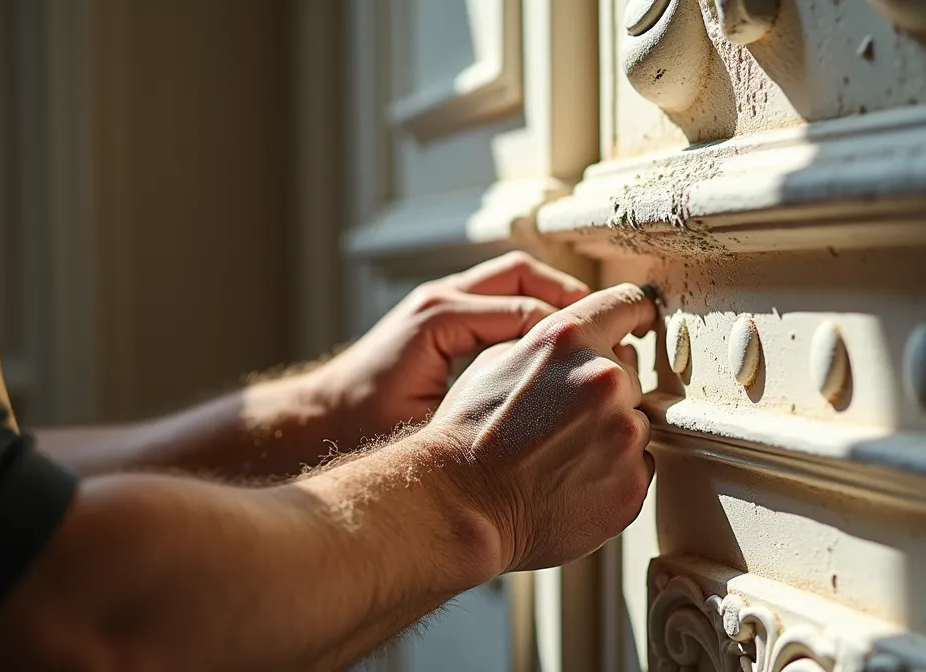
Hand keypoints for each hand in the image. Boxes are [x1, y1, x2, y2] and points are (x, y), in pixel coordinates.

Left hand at [311, 252, 590, 450]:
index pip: (525, 316)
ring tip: (588, 328)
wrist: (318, 418)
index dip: (570, 339)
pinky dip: (530, 306)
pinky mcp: (442, 311)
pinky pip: (498, 294)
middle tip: (607, 326)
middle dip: (570, 297)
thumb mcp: (427, 426)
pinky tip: (553, 341)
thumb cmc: (364, 427)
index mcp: (440, 320)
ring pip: (514, 276)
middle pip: (523, 274)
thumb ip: (479, 412)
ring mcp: (440, 299)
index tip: (604, 359)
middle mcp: (441, 299)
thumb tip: (540, 412)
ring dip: (554, 296)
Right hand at [427, 283, 657, 573]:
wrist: (460, 506)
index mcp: (569, 340)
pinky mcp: (632, 482)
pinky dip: (613, 474)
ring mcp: (623, 434)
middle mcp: (603, 380)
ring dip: (608, 435)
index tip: (644, 318)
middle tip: (558, 422)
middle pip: (628, 375)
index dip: (637, 311)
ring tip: (558, 455)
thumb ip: (551, 344)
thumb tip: (586, 343)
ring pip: (633, 423)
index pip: (627, 304)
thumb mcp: (496, 362)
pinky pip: (637, 468)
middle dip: (602, 393)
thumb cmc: (467, 438)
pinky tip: (570, 479)